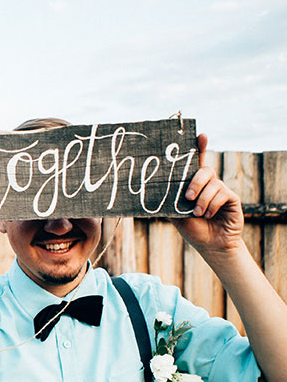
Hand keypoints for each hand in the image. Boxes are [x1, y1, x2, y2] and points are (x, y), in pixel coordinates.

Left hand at [171, 134, 243, 254]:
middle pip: (205, 170)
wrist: (211, 245)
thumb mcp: (175, 214)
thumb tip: (149, 192)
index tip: (201, 135)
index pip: (197, 162)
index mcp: (195, 185)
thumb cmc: (193, 229)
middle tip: (187, 198)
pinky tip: (209, 215)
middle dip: (195, 182)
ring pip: (213, 183)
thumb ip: (168, 201)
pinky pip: (222, 194)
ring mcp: (221, 190)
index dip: (199, 148)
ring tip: (198, 214)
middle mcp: (209, 184)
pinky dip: (212, 206)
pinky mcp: (232, 198)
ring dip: (202, 201)